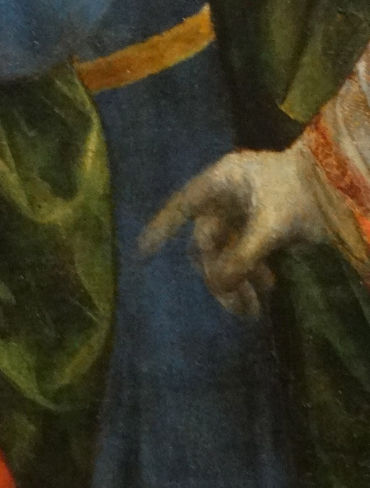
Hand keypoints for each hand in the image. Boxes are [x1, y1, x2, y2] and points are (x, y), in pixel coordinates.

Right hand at [140, 143, 330, 317]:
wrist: (344, 187)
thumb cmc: (305, 194)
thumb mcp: (271, 226)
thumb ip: (242, 256)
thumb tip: (218, 285)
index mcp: (224, 179)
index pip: (184, 204)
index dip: (162, 225)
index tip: (143, 251)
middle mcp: (228, 193)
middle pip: (208, 239)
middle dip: (219, 274)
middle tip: (239, 307)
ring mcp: (244, 209)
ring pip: (226, 250)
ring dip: (236, 280)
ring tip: (254, 308)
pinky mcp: (261, 225)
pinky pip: (244, 253)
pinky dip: (251, 273)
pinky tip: (267, 288)